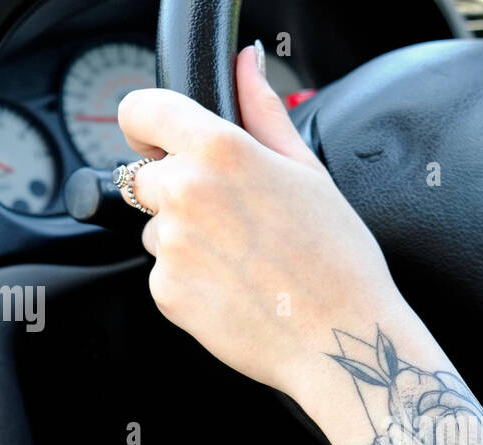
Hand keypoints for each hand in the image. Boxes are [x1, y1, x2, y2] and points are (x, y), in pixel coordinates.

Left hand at [117, 44, 408, 392]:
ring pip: (157, 230)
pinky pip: (165, 274)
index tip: (161, 143)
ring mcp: (172, 245)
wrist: (341, 341)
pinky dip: (192, 282)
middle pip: (147, 177)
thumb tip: (247, 66)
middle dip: (180, 193)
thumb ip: (265, 112)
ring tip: (246, 263)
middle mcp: (186, 191)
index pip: (141, 110)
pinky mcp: (166, 291)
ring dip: (188, 241)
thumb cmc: (339, 261)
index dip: (148, 126)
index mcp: (220, 149)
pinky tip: (238, 290)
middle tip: (237, 223)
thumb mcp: (309, 172)